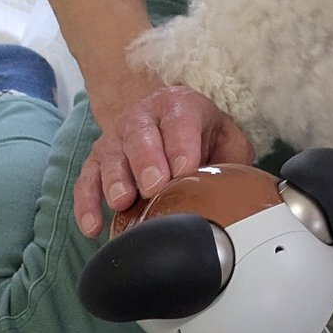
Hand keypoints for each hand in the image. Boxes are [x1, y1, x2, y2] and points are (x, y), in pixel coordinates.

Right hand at [74, 81, 254, 236]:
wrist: (161, 120)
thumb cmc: (198, 137)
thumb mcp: (225, 139)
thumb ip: (234, 160)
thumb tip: (247, 193)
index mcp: (179, 107)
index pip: (179, 121)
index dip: (181, 145)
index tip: (185, 169)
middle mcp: (143, 118)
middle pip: (140, 137)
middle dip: (146, 161)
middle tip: (154, 186)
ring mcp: (116, 141)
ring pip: (111, 158)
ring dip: (115, 181)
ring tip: (122, 202)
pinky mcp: (96, 163)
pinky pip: (86, 182)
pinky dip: (87, 204)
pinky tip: (93, 226)